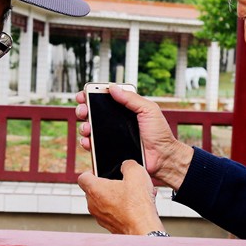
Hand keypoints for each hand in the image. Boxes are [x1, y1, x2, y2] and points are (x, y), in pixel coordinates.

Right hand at [75, 85, 193, 189]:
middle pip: (92, 113)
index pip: (104, 99)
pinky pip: (93, 146)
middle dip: (83, 110)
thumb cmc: (159, 133)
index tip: (84, 94)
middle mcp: (116, 122)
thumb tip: (112, 88)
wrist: (163, 157)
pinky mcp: (110, 151)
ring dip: (84, 126)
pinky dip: (87, 143)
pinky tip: (88, 141)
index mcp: (125, 109)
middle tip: (83, 111)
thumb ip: (131, 98)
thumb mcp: (148, 110)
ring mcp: (111, 137)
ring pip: (90, 129)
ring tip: (87, 128)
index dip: (91, 96)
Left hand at [77, 160, 163, 235]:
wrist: (144, 230)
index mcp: (94, 190)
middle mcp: (93, 205)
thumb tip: (126, 165)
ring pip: (105, 203)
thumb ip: (127, 164)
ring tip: (134, 194)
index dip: (91, 171)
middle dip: (108, 185)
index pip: (83, 177)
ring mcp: (101, 218)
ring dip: (117, 197)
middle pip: (94, 190)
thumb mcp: (136, 173)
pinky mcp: (110, 227)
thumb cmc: (137, 204)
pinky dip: (122, 208)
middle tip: (122, 182)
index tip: (101, 171)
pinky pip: (113, 213)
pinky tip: (138, 206)